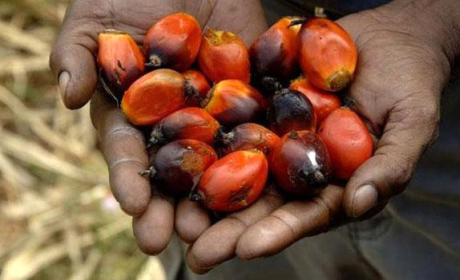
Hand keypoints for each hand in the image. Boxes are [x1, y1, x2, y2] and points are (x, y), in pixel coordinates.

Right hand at [50, 0, 266, 253]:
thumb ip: (76, 54)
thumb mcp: (94, 18)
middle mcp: (173, 122)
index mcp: (133, 112)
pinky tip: (265, 183)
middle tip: (169, 239)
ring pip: (215, 162)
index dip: (129, 178)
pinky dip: (262, 155)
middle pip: (171, 172)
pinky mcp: (251, 98)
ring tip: (214, 229)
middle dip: (168, 207)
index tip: (133, 205)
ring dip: (213, 198)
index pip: (128, 151)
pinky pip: (258, 127)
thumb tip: (67, 95)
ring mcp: (214, 114)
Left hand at [182, 3, 452, 272]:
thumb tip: (360, 204)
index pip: (305, 214)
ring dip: (207, 192)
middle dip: (231, 228)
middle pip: (263, 201)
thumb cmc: (411, 84)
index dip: (278, 232)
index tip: (247, 249)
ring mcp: (277, 134)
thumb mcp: (412, 125)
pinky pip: (232, 119)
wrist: (393, 37)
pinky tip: (177, 152)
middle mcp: (299, 165)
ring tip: (175, 217)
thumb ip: (390, 166)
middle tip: (197, 252)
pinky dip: (206, 136)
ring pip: (239, 167)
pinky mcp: (262, 102)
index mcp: (333, 182)